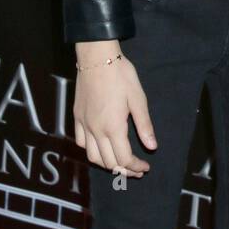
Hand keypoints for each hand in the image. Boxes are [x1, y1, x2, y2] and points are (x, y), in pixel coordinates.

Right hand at [73, 43, 157, 177]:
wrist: (97, 58)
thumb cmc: (121, 76)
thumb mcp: (138, 99)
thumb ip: (144, 125)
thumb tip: (152, 147)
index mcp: (113, 127)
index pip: (124, 159)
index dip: (136, 167)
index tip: (145, 167)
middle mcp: (96, 130)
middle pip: (108, 162)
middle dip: (124, 170)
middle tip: (136, 169)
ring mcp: (84, 125)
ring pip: (92, 156)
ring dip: (107, 164)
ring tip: (120, 162)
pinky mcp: (77, 117)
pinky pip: (81, 142)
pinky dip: (91, 151)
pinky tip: (100, 146)